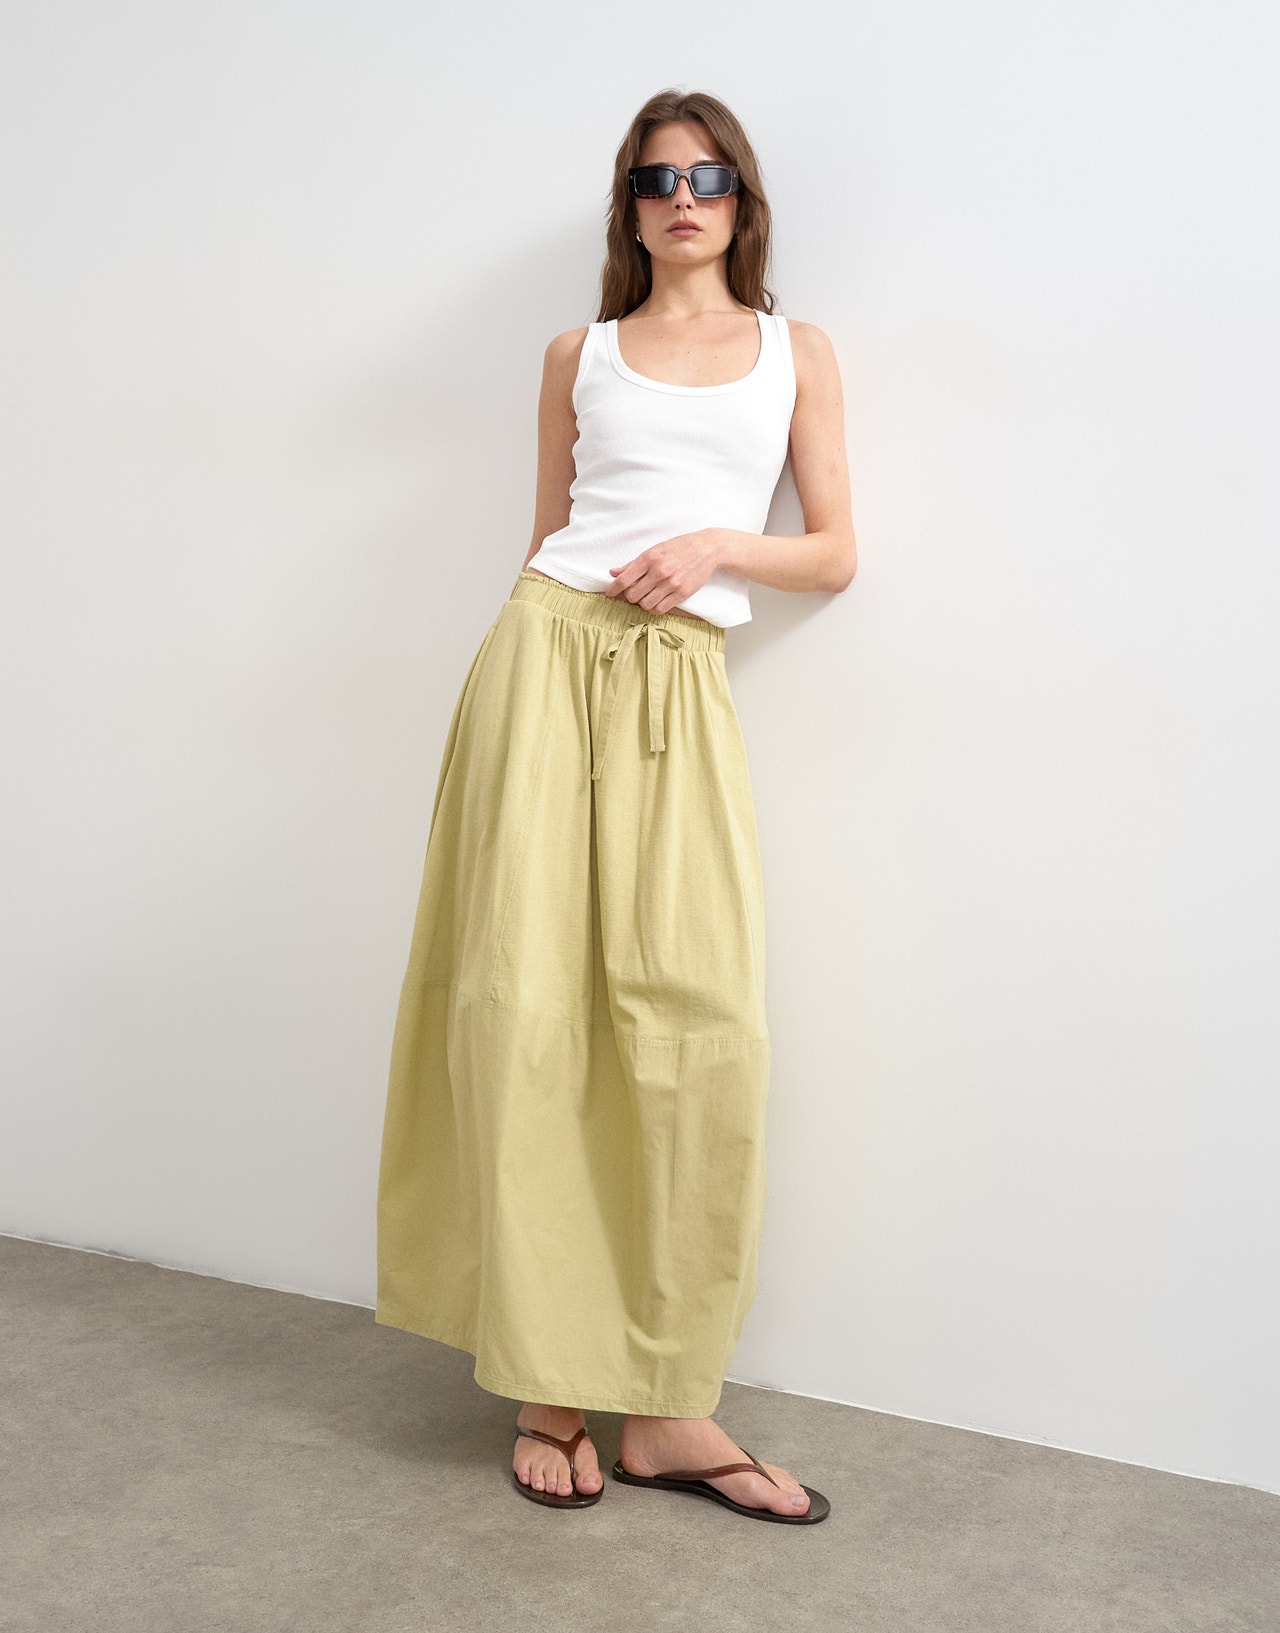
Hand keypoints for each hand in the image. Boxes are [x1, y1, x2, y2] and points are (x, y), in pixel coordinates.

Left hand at [604, 529, 722, 613]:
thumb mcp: (655, 550)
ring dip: (643, 602)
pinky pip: (660, 609)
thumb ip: (633, 563)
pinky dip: (655, 607)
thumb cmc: (679, 547)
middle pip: (633, 595)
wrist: (707, 549)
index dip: (613, 589)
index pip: (624, 579)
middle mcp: (659, 571)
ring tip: (647, 595)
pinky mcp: (682, 593)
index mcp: (649, 558)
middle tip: (635, 592)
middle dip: (630, 596)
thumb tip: (613, 572)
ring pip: (645, 604)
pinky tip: (657, 600)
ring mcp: (671, 583)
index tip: (609, 593)